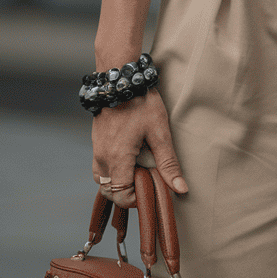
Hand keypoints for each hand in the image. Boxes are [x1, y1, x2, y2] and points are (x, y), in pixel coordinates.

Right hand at [92, 89, 186, 208]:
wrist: (121, 78)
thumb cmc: (141, 103)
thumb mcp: (160, 132)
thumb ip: (169, 163)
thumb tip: (181, 189)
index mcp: (117, 158)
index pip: (121, 196)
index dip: (136, 199)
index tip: (151, 188)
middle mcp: (102, 157)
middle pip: (110, 192)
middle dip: (127, 193)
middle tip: (146, 179)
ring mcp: (96, 150)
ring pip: (102, 180)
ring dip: (118, 183)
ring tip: (138, 169)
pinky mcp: (96, 142)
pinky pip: (100, 167)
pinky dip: (112, 171)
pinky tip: (129, 159)